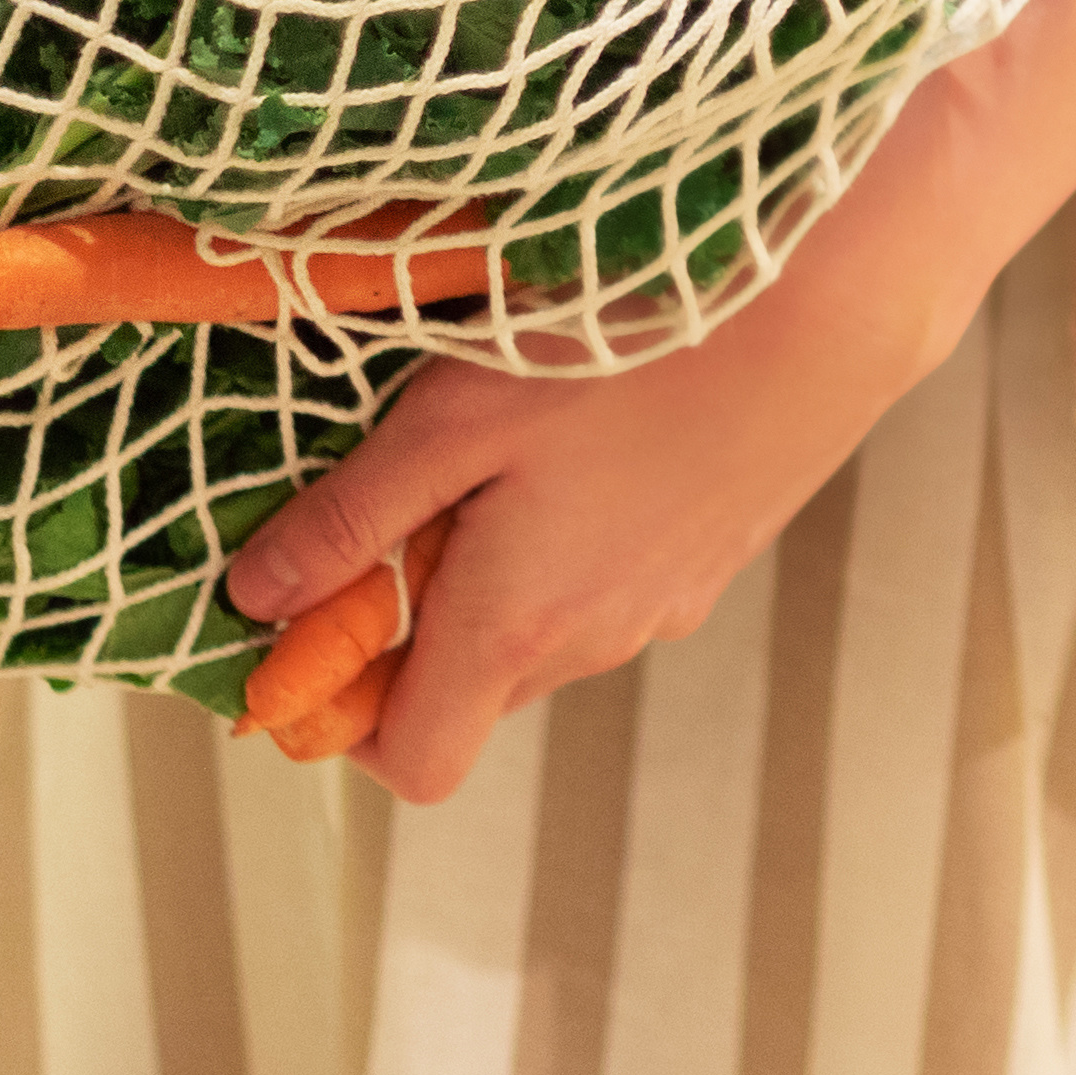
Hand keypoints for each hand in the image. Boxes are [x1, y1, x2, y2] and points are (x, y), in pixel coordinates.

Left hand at [223, 233, 950, 804]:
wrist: (823, 311)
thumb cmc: (627, 353)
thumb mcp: (453, 419)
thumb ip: (350, 520)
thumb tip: (252, 600)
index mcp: (516, 624)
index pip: (414, 763)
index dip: (345, 724)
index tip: (315, 631)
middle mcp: (595, 641)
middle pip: (475, 694)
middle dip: (418, 630)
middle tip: (404, 506)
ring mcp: (665, 605)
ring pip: (547, 634)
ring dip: (501, 578)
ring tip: (506, 451)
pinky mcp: (714, 558)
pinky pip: (613, 586)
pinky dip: (576, 545)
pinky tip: (594, 438)